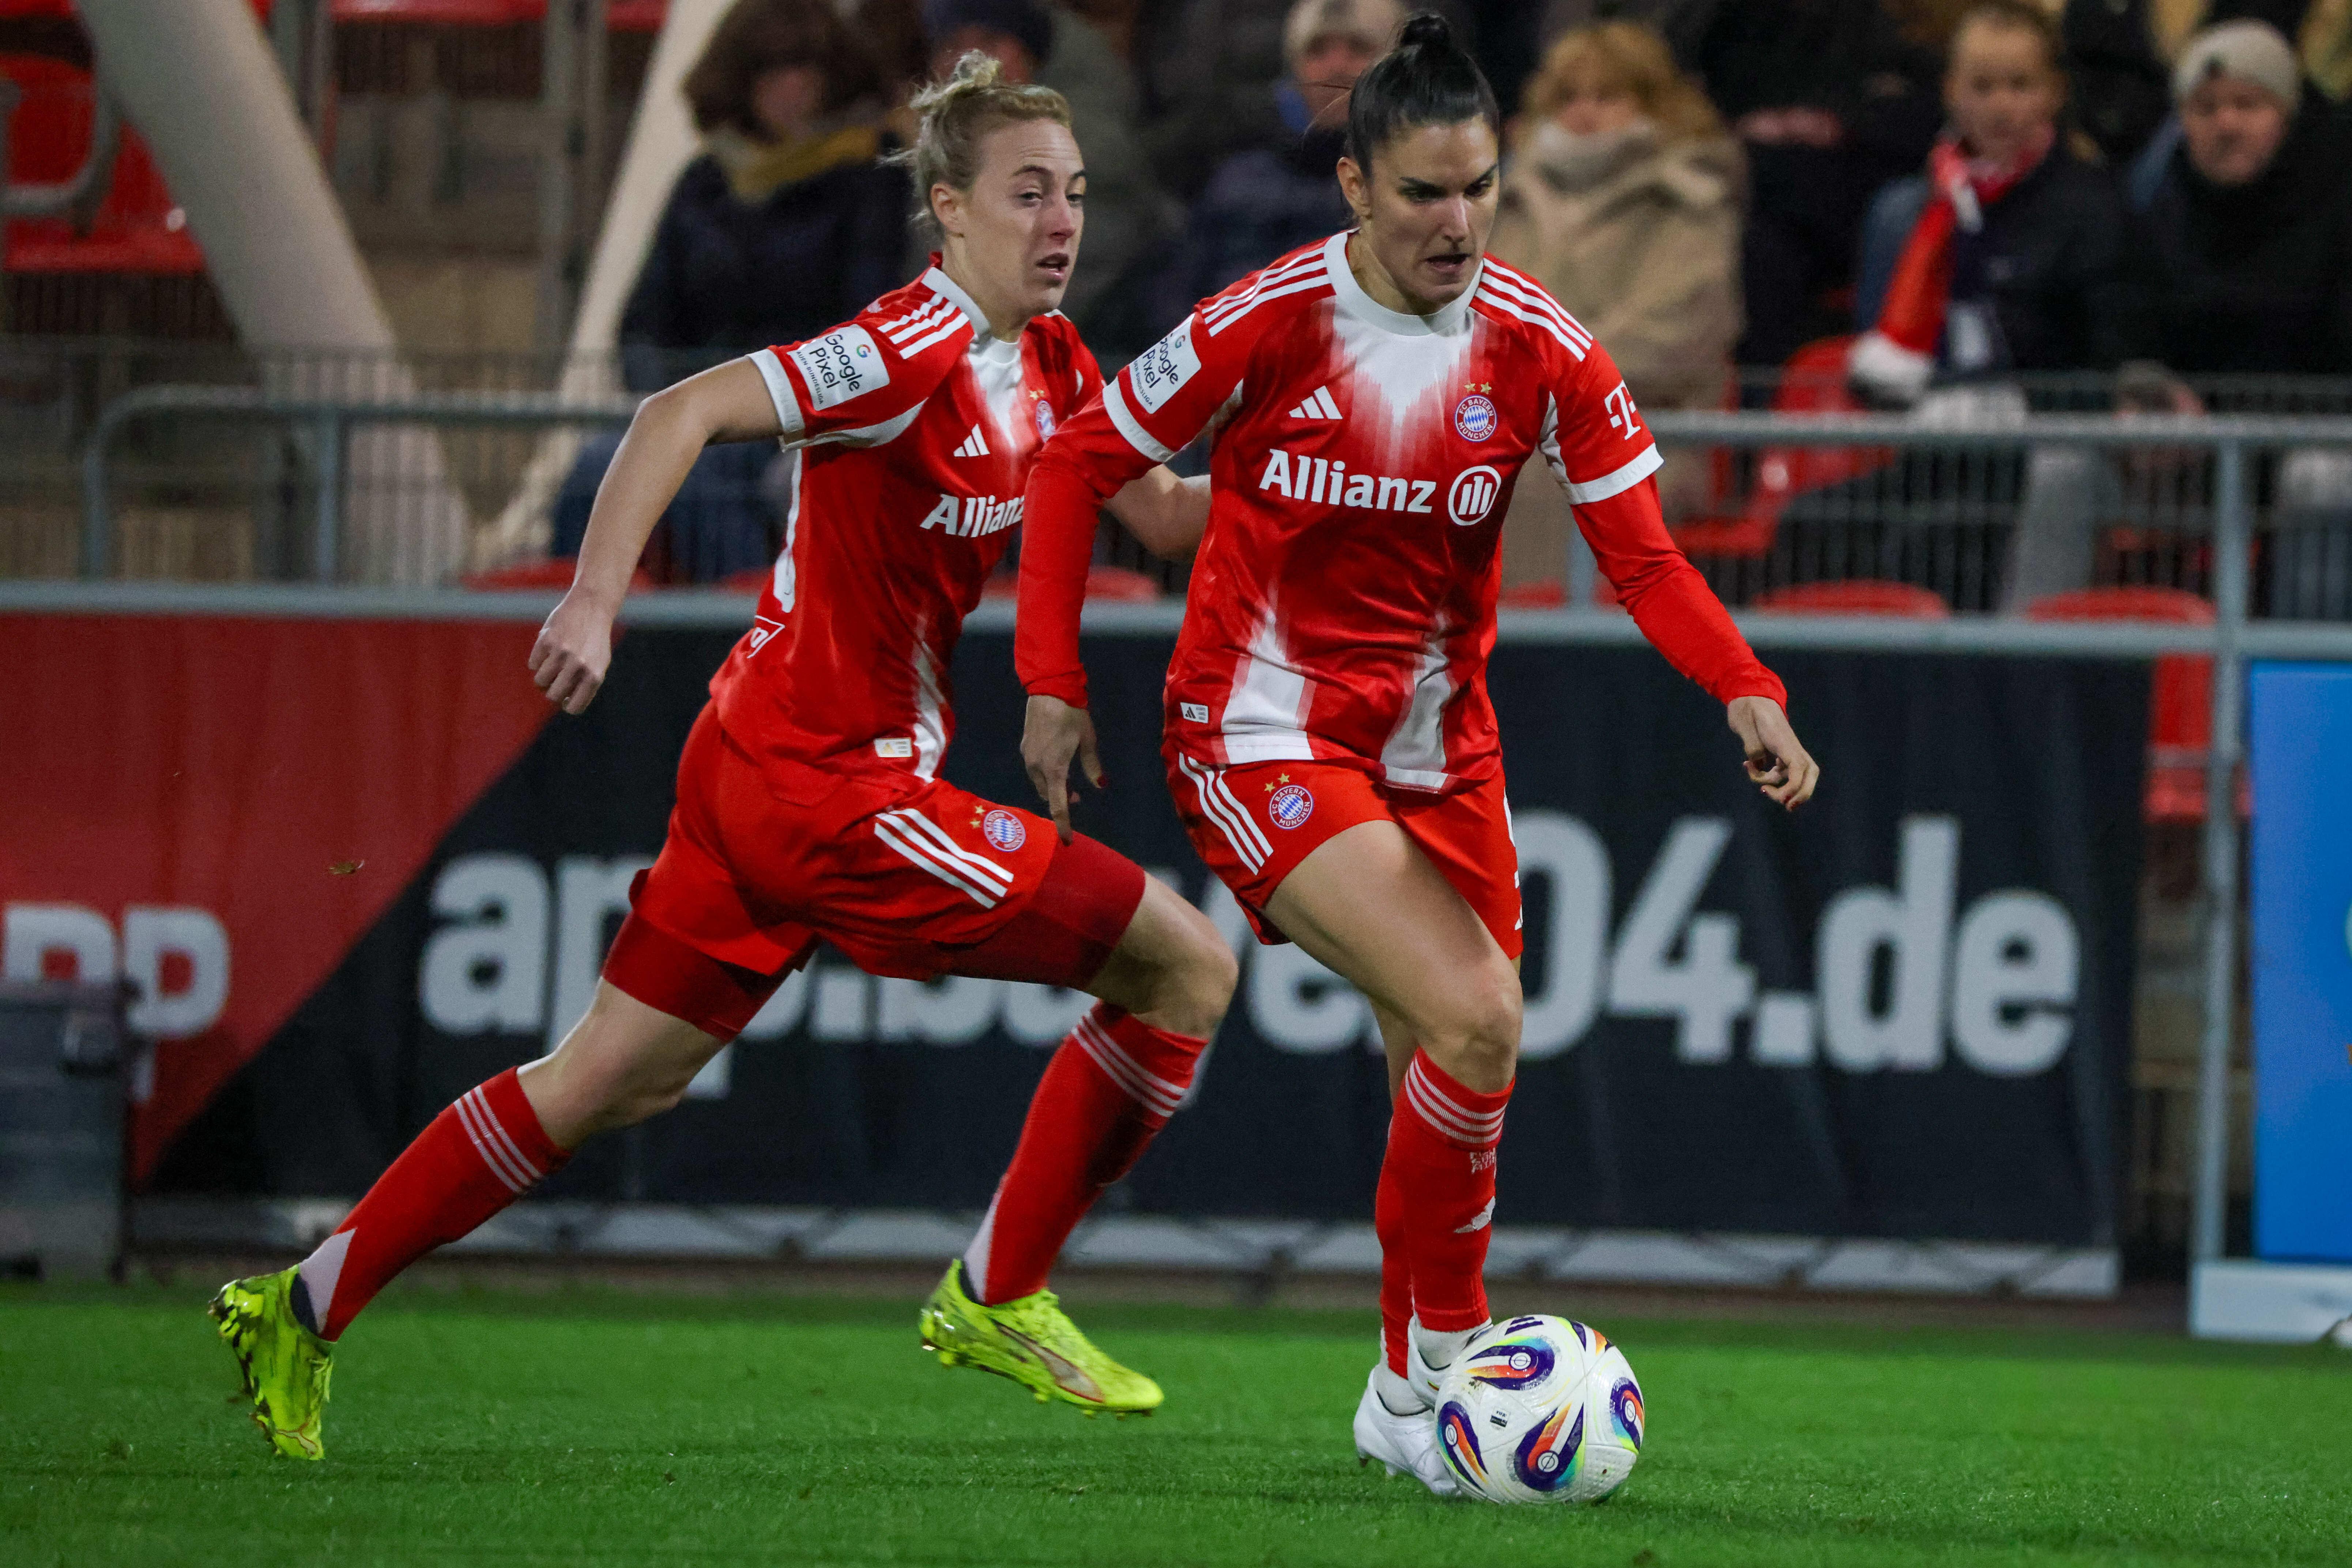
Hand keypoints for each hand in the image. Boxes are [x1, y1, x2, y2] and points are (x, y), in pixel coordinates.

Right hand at [528, 590, 615, 714]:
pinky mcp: (546, 641)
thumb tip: (564, 702)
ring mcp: (562, 653)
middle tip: (554, 683)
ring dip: (542, 678)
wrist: (591, 606)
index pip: (574, 707)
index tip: (565, 698)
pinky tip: (547, 651)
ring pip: (539, 681)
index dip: (567, 705)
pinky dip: (537, 661)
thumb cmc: (595, 639)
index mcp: (594, 675)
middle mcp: (579, 666)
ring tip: (550, 667)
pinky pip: (532, 664)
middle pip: (553, 696)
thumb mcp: (599, 663)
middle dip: (551, 692)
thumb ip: (585, 684)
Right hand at [1022, 693, 1103, 843]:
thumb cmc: (1072, 714)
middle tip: (1077, 797)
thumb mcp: (1087, 740)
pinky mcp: (1025, 748)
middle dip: (1061, 801)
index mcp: (1054, 769)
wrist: (1049, 691)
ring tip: (1067, 781)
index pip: (1058, 806)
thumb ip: (1092, 765)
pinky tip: (1056, 764)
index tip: (1067, 841)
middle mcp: (1037, 767)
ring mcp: (1028, 757)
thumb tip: (1100, 785)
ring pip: (1039, 784)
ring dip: (1053, 788)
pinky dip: (1045, 775)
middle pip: (1048, 796)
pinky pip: (1034, 771)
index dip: (1063, 825)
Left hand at [1728, 695, 1818, 809]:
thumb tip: (1758, 763)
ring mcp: (1788, 750)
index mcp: (1784, 741)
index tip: (1777, 797)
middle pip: (1809, 774)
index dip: (1793, 788)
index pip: (1798, 769)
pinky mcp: (1781, 752)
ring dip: (1782, 787)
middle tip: (1786, 806)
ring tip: (1761, 787)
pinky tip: (1751, 769)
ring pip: (1798, 776)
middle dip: (1801, 794)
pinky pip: (1784, 771)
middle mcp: (1790, 747)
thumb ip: (1752, 746)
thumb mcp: (1744, 726)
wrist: (1750, 695)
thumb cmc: (1747, 709)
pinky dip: (1771, 777)